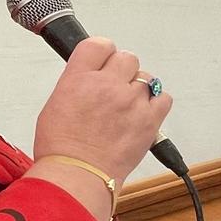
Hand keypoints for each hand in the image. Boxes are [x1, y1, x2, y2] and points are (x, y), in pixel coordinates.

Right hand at [28, 37, 172, 210]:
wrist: (78, 175)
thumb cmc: (62, 148)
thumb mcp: (56, 104)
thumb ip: (77, 84)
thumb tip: (90, 79)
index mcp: (79, 78)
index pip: (98, 44)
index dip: (104, 52)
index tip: (105, 61)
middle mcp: (107, 84)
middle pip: (127, 58)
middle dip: (122, 71)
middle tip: (116, 88)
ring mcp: (131, 101)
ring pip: (146, 78)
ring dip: (139, 89)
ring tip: (128, 108)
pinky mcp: (149, 119)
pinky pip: (164, 98)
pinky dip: (157, 104)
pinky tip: (143, 114)